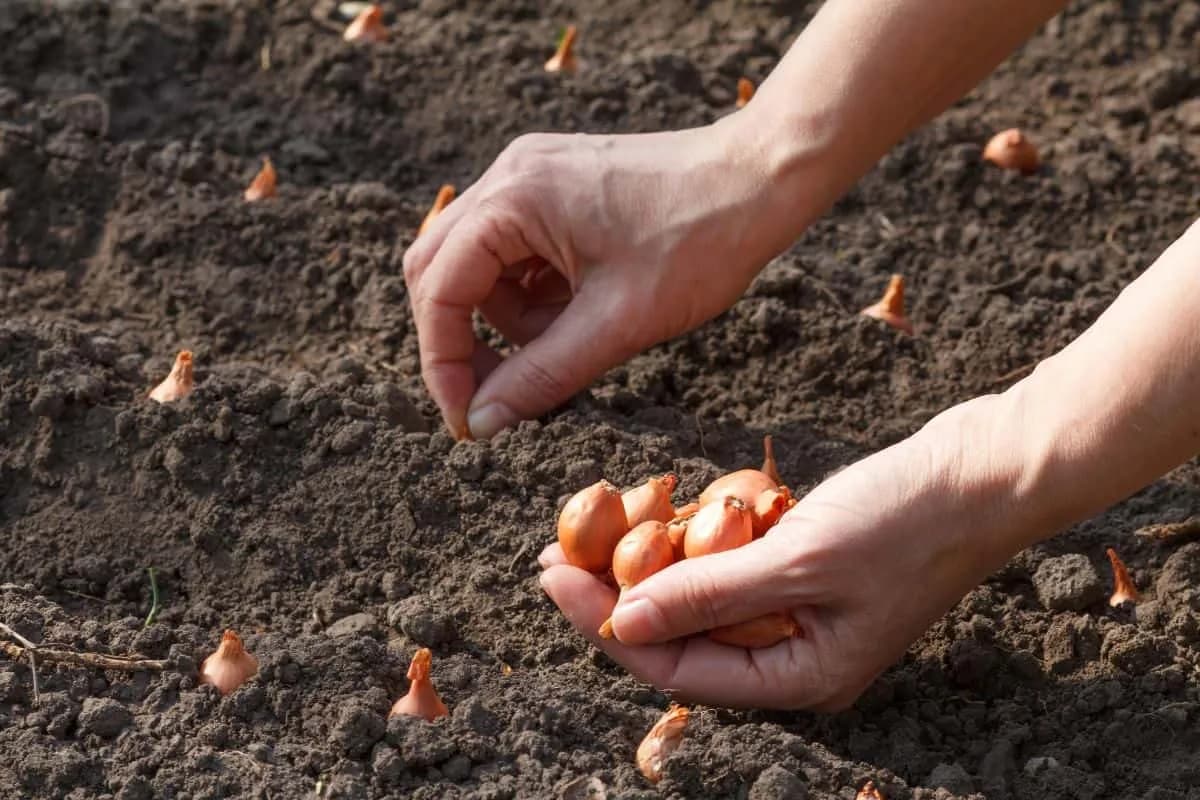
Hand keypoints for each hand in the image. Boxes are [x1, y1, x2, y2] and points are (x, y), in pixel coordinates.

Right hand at [401, 116, 806, 438]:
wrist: (763, 179)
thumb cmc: (701, 240)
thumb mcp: (617, 323)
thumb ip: (541, 375)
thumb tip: (481, 424)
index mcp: (514, 198)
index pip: (440, 290)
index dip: (444, 363)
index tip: (468, 420)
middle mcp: (510, 176)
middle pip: (441, 272)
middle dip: (463, 340)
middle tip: (496, 398)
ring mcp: (532, 177)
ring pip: (479, 267)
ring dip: (508, 320)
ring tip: (572, 339)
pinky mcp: (556, 189)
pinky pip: (516, 253)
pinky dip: (535, 295)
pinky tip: (581, 311)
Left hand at [539, 396, 1033, 708]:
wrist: (988, 468)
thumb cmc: (909, 521)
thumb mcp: (800, 561)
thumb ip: (707, 594)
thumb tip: (619, 623)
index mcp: (799, 678)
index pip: (675, 668)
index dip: (605, 625)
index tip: (551, 575)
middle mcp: (795, 655)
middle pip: (681, 635)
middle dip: (616, 593)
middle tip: (556, 548)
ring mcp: (802, 609)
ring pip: (702, 596)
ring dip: (652, 560)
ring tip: (599, 521)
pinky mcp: (807, 566)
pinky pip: (733, 563)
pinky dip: (699, 538)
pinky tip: (665, 508)